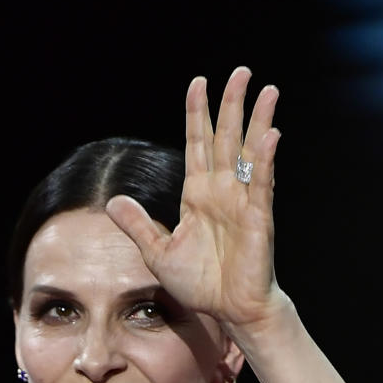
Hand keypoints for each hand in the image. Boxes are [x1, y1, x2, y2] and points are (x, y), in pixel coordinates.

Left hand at [106, 68, 283, 336]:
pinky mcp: (258, 217)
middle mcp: (222, 191)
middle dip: (232, 104)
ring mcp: (242, 201)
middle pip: (226, 137)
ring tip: (266, 89)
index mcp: (197, 195)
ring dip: (257, 120)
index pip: (198, 144)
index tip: (198, 82)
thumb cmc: (200, 284)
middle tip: (241, 71)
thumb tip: (113, 200)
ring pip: (249, 151)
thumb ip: (139, 224)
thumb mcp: (158, 253)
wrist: (228, 311)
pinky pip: (262, 183)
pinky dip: (265, 159)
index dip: (197, 113)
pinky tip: (269, 135)